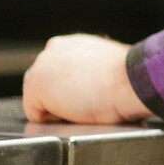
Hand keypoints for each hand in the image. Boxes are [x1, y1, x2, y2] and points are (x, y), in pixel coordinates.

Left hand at [23, 34, 152, 123]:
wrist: (128, 81)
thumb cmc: (127, 77)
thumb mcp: (108, 65)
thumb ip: (89, 68)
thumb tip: (92, 81)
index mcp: (70, 44)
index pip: (56, 72)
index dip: (69, 89)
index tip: (87, 94)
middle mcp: (52, 50)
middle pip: (45, 84)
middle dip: (60, 96)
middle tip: (85, 102)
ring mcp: (41, 67)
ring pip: (39, 98)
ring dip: (56, 107)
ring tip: (81, 107)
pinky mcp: (35, 87)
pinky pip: (35, 114)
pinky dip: (51, 120)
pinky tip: (73, 112)